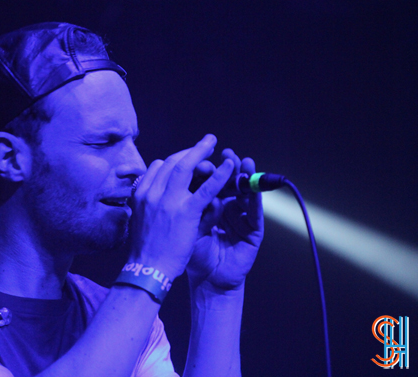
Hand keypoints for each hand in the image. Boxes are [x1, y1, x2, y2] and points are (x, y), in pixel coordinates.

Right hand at [128, 135, 235, 280]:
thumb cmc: (145, 249)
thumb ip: (149, 203)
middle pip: (171, 162)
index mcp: (140, 193)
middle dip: (189, 151)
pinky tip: (229, 166)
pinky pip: (206, 188)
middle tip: (204, 144)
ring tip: (212, 143)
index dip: (174, 160)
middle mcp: (151, 191)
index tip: (185, 158)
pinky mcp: (186, 211)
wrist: (146, 269)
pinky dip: (219, 174)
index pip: (157, 167)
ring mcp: (168, 200)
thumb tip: (156, 195)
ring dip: (201, 151)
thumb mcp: (140, 219)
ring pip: (186, 167)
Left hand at [186, 149, 263, 291]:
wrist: (206, 280)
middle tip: (226, 153)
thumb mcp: (186, 224)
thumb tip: (179, 178)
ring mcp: (242, 219)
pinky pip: (255, 211)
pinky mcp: (254, 231)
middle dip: (228, 166)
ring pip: (245, 193)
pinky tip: (254, 185)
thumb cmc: (192, 254)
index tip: (203, 154)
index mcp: (209, 206)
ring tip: (243, 161)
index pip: (210, 182)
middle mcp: (228, 209)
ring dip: (245, 176)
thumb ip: (186, 204)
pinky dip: (255, 197)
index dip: (207, 169)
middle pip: (229, 183)